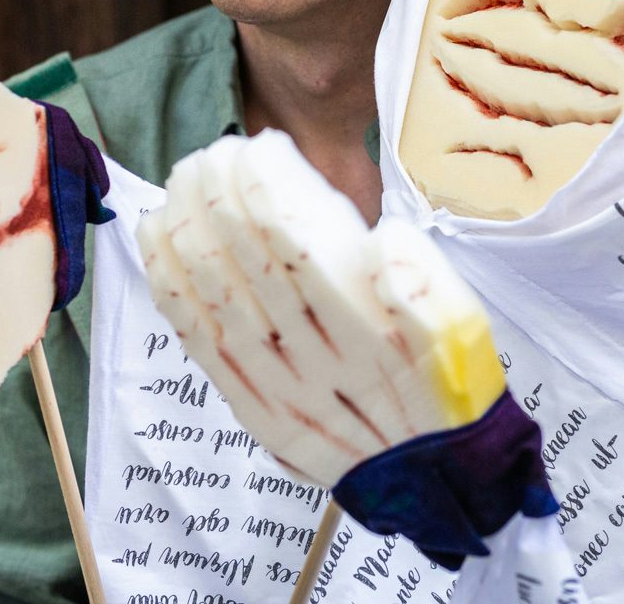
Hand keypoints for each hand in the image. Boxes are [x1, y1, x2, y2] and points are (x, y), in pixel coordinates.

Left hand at [136, 130, 506, 485]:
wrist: (437, 477)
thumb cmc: (449, 386)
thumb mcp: (465, 330)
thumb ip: (424, 282)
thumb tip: (382, 237)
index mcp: (367, 334)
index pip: (299, 249)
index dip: (267, 192)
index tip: (254, 146)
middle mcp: (315, 362)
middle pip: (250, 265)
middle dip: (221, 198)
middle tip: (211, 150)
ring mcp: (278, 388)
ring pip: (218, 298)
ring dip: (190, 232)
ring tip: (181, 180)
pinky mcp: (255, 408)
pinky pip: (201, 343)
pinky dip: (173, 289)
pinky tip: (159, 244)